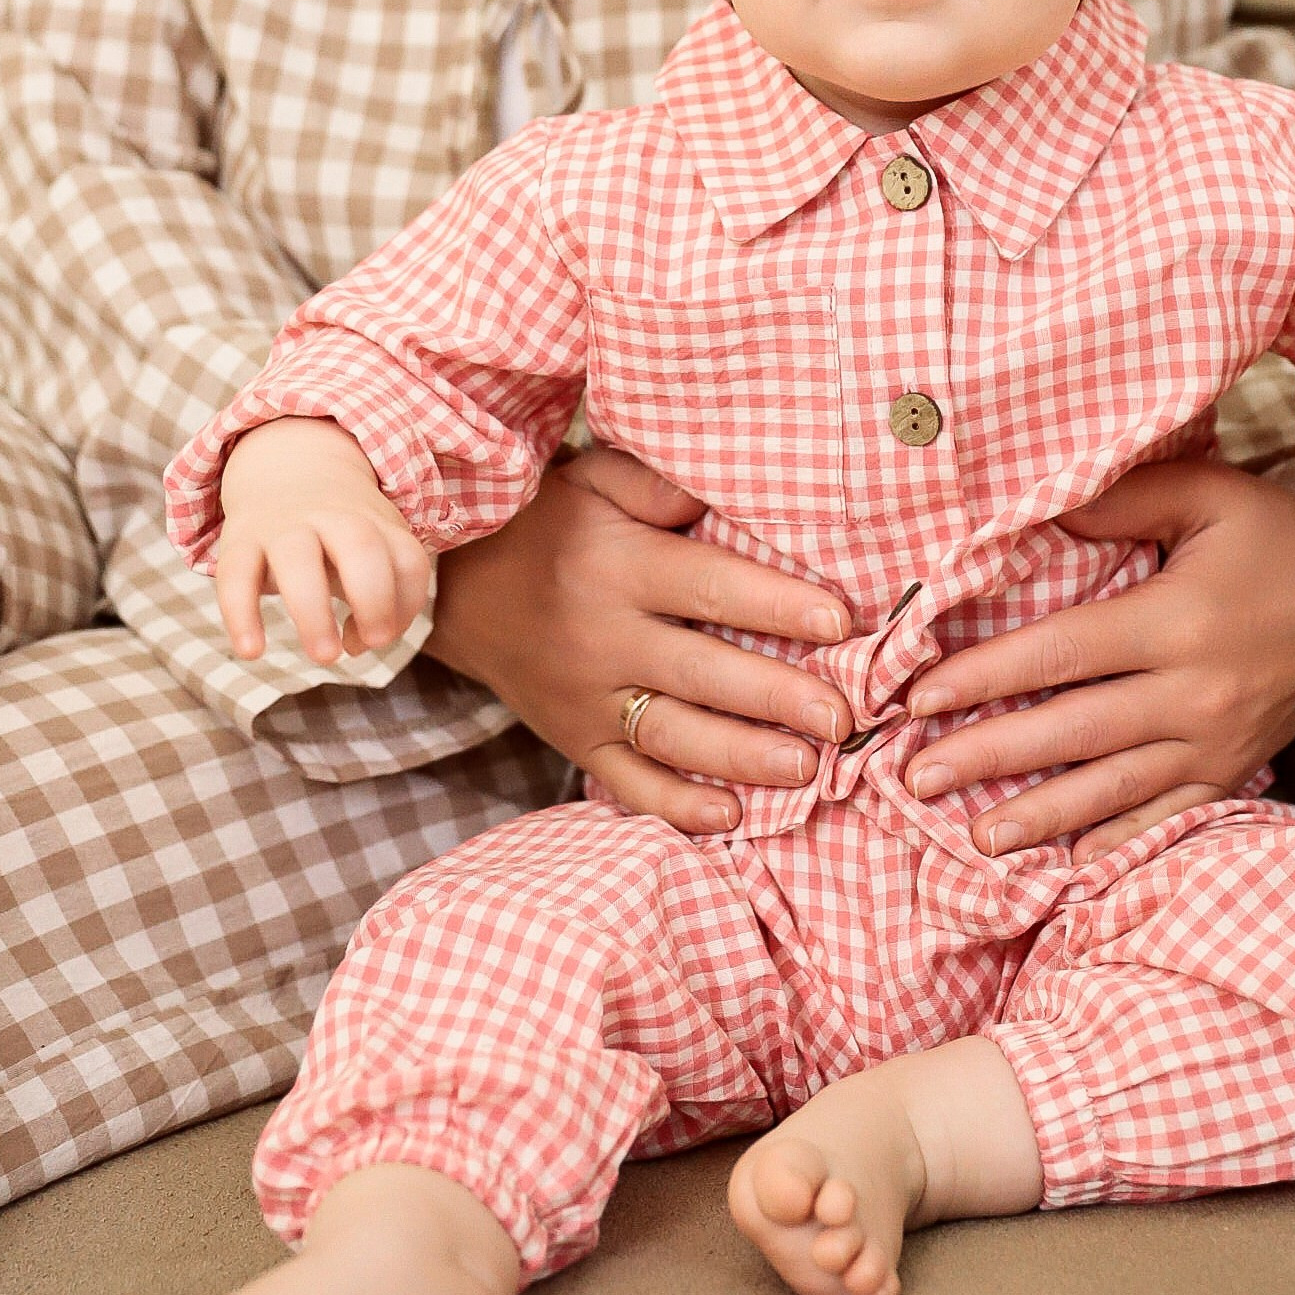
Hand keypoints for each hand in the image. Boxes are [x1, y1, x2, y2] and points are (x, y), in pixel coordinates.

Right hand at [215, 418, 433, 666]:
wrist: (286, 467)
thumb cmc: (340, 534)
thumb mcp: (375, 551)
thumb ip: (383, 602)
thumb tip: (357, 645)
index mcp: (374, 521)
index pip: (406, 558)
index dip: (406, 604)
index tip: (381, 637)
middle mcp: (332, 518)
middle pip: (360, 546)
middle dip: (373, 599)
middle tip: (373, 645)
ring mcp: (284, 527)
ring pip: (297, 559)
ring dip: (314, 613)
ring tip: (326, 657)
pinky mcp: (240, 541)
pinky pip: (236, 576)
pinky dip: (242, 615)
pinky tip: (252, 651)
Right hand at [424, 448, 855, 835]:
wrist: (451, 586)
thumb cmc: (544, 523)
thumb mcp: (592, 480)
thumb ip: (657, 484)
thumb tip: (724, 495)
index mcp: (618, 566)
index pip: (711, 586)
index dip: (777, 603)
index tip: (840, 620)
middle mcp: (604, 637)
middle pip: (703, 672)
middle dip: (778, 696)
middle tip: (843, 716)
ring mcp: (586, 698)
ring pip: (673, 736)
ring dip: (742, 756)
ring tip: (807, 768)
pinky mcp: (573, 739)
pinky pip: (626, 782)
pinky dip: (676, 806)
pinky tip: (731, 815)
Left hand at [900, 457, 1294, 862]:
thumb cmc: (1274, 537)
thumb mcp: (1208, 493)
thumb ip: (1120, 498)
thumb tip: (1033, 506)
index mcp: (1175, 620)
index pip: (1060, 655)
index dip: (985, 677)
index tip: (919, 696)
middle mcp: (1192, 693)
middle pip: (1071, 733)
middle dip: (986, 757)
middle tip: (912, 779)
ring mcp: (1215, 744)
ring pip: (1111, 789)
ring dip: (1036, 816)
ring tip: (971, 836)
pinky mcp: (1232, 772)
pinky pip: (1164, 815)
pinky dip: (1111, 839)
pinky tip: (1061, 861)